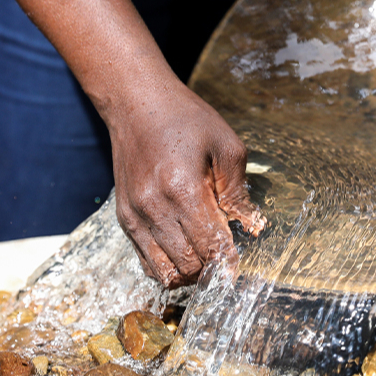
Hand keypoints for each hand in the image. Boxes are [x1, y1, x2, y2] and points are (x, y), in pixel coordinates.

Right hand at [108, 83, 265, 287]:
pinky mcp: (125, 218)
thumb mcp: (226, 144)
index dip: (229, 260)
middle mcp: (154, 207)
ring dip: (190, 271)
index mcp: (183, 189)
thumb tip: (250, 226)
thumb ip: (238, 190)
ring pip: (166, 272)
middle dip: (211, 267)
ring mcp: (135, 215)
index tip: (238, 262)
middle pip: (189, 265)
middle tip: (224, 256)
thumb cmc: (185, 119)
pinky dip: (167, 266)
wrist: (136, 103)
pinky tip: (182, 251)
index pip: (210, 246)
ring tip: (204, 257)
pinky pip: (146, 262)